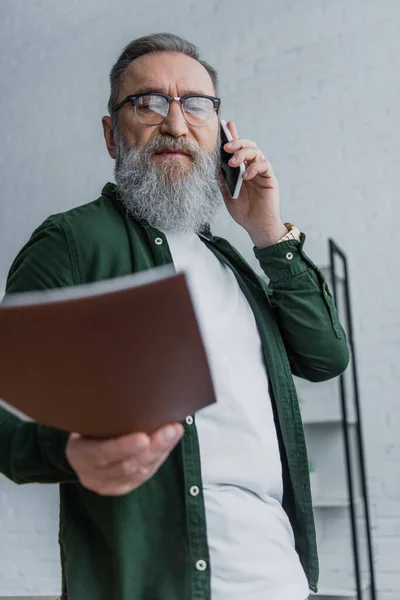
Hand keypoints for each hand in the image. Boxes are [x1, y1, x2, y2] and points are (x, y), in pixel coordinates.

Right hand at [66, 422, 183, 495]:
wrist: (83, 446)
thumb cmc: (89, 425)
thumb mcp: (88, 418)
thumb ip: (102, 412)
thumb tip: (129, 392)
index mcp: (78, 454)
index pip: (100, 454)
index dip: (122, 448)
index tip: (143, 438)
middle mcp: (91, 474)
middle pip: (125, 466)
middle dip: (152, 448)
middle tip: (170, 429)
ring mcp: (107, 484)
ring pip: (139, 472)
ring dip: (161, 451)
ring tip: (175, 431)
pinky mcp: (123, 487)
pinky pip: (145, 474)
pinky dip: (160, 457)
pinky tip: (171, 441)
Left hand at [220, 121, 287, 247]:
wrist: (256, 226)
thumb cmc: (243, 211)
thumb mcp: (227, 194)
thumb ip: (223, 180)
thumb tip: (216, 165)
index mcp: (241, 169)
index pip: (238, 149)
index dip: (233, 135)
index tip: (226, 124)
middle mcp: (252, 167)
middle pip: (248, 146)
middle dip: (237, 142)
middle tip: (226, 147)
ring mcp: (262, 172)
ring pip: (256, 152)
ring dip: (243, 153)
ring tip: (233, 162)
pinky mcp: (270, 179)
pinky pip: (264, 165)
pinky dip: (254, 167)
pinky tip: (245, 176)